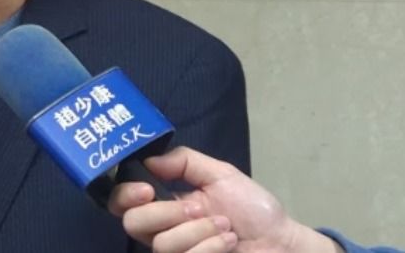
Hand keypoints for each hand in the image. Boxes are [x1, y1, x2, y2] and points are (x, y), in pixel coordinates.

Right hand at [108, 147, 339, 252]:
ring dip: (198, 232)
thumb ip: (184, 162)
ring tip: (225, 227)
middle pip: (133, 224)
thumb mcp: (221, 175)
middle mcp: (164, 231)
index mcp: (165, 204)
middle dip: (164, 213)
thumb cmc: (252, 209)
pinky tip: (229, 243)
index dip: (124, 195)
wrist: (281, 242)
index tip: (147, 189)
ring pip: (162, 244)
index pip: (123, 202)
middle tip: (196, 209)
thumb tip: (149, 159)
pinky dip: (211, 247)